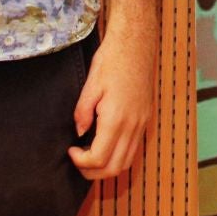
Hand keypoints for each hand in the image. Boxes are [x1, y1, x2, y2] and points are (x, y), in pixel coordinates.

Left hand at [69, 19, 155, 179]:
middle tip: (78, 160)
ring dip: (107, 167)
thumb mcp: (90, 85)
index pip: (99, 159)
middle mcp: (133, 126)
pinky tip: (105, 144)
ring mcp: (142, 123)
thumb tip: (79, 134)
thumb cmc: (112, 60)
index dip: (81, 162)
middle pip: (114, 168)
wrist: (136, 44)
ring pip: (126, 162)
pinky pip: (133, 148)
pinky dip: (118, 155)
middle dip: (93, 172)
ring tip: (90, 155)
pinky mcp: (145, 118)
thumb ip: (82, 113)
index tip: (71, 150)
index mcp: (116, 119)